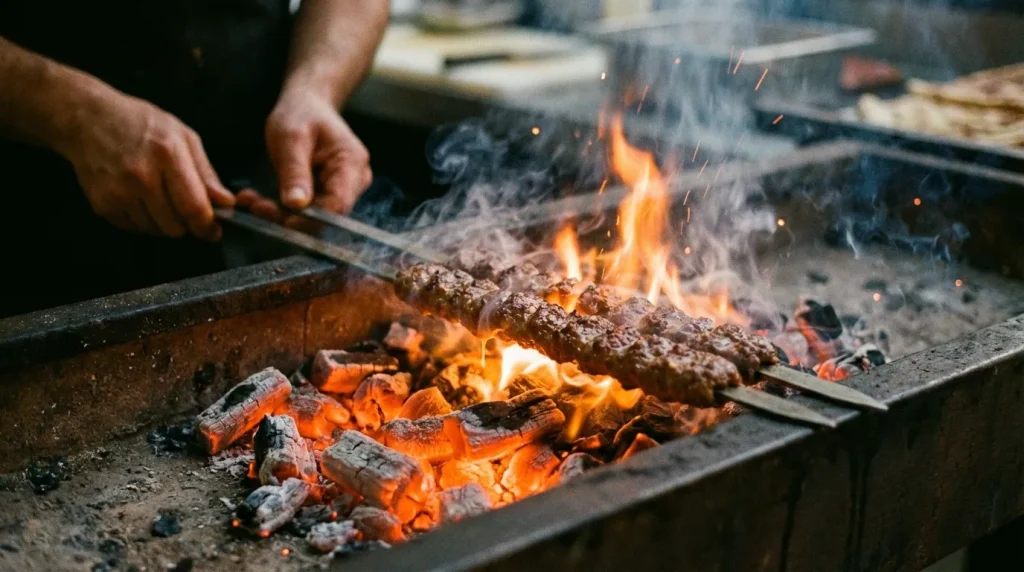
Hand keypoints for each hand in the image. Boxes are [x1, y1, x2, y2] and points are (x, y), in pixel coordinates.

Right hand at [60, 90, 234, 239]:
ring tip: (158, 195)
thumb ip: (206, 173)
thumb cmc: (140, 124)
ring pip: (155, 230)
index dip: (207, 226)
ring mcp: (118, 192)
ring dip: (163, 222)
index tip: (213, 230)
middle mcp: (141, 176)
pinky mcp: (102, 203)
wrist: (87, 119)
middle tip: (183, 208)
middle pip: (175, 226)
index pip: (193, 207)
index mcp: (167, 154)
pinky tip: (138, 197)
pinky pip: (134, 228)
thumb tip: (226, 202)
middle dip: (186, 224)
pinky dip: (142, 220)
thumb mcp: (183, 136)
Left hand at [260, 89, 371, 225]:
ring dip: (281, 213)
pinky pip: (306, 209)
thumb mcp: (291, 137)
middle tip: (255, 206)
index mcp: (352, 164)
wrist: (306, 105)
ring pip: (313, 215)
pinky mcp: (326, 193)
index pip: (338, 204)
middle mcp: (354, 181)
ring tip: (251, 200)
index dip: (312, 218)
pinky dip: (281, 207)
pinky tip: (258, 199)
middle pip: (326, 214)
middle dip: (290, 216)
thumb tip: (296, 205)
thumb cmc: (302, 114)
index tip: (282, 220)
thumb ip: (294, 171)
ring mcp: (342, 188)